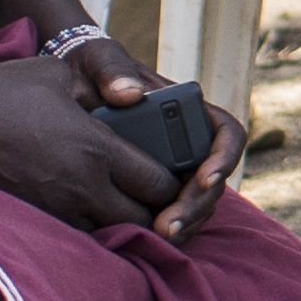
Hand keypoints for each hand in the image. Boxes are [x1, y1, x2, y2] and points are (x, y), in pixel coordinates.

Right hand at [0, 54, 176, 234]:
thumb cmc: (2, 92)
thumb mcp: (59, 74)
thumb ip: (102, 88)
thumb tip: (132, 98)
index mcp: (96, 148)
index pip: (157, 183)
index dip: (173, 183)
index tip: (173, 176)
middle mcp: (81, 185)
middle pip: (141, 219)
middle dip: (156, 211)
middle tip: (155, 198)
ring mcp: (54, 207)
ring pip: (109, 233)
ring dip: (122, 223)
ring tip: (125, 205)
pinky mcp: (31, 218)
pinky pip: (75, 234)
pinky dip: (89, 227)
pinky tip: (88, 209)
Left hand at [61, 32, 245, 239]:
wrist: (73, 86)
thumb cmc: (93, 68)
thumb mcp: (100, 61)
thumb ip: (112, 71)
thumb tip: (130, 94)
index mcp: (188, 109)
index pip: (227, 134)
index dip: (223, 159)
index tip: (203, 178)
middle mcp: (188, 139)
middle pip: (213, 178)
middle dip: (197, 204)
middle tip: (170, 225)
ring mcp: (173, 165)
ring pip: (197, 200)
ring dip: (186, 221)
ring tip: (160, 237)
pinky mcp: (152, 185)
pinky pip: (171, 210)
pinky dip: (166, 225)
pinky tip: (146, 239)